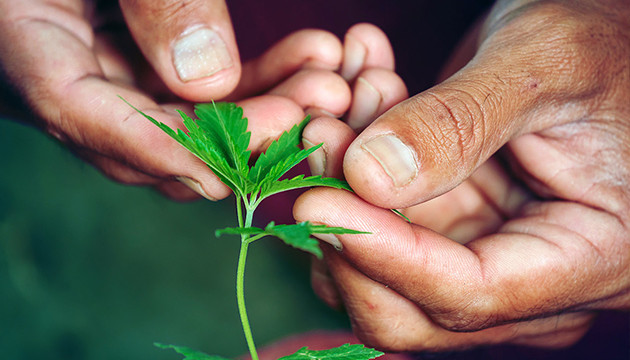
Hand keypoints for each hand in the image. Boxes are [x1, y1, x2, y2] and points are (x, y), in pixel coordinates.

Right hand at [0, 0, 345, 200]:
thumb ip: (155, 0)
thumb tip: (210, 80)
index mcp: (21, 39)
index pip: (75, 113)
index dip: (158, 147)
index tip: (233, 167)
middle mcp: (64, 69)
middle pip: (148, 132)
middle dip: (239, 133)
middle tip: (317, 108)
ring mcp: (112, 69)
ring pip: (190, 117)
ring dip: (266, 104)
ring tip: (330, 81)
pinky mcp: (150, 60)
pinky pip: (205, 87)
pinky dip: (259, 78)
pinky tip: (312, 57)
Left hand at [295, 0, 629, 351]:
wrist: (606, 42)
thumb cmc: (607, 45)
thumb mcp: (546, 62)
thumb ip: (461, 124)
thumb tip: (367, 176)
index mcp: (589, 260)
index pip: (469, 294)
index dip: (383, 257)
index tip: (314, 202)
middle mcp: (529, 281)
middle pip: (406, 306)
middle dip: (347, 225)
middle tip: (320, 134)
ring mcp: (481, 256)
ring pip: (376, 263)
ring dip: (341, 184)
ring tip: (347, 96)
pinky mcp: (447, 229)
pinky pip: (375, 222)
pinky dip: (350, 168)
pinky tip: (357, 101)